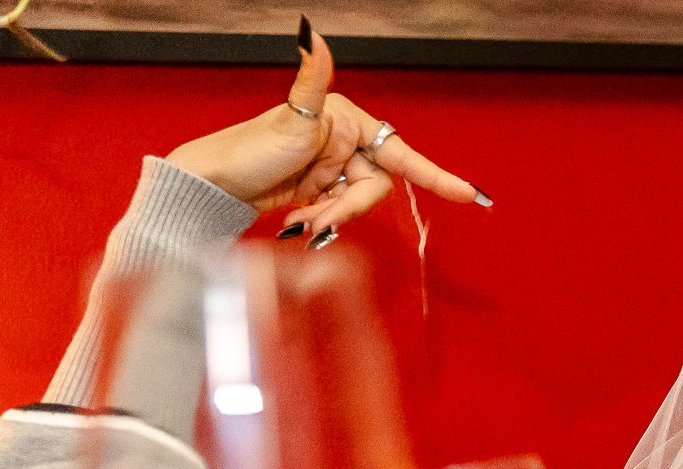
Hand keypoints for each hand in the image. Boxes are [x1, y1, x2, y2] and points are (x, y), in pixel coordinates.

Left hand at [163, 23, 485, 239]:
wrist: (214, 184)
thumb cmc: (249, 147)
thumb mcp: (290, 117)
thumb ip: (311, 78)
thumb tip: (314, 34)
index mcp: (346, 122)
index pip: (400, 154)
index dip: (435, 176)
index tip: (468, 195)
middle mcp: (344, 144)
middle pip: (375, 187)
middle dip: (349, 207)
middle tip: (320, 219)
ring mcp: (332, 169)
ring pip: (357, 203)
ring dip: (333, 216)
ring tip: (302, 219)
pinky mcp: (320, 191)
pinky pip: (339, 211)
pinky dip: (322, 218)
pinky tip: (299, 218)